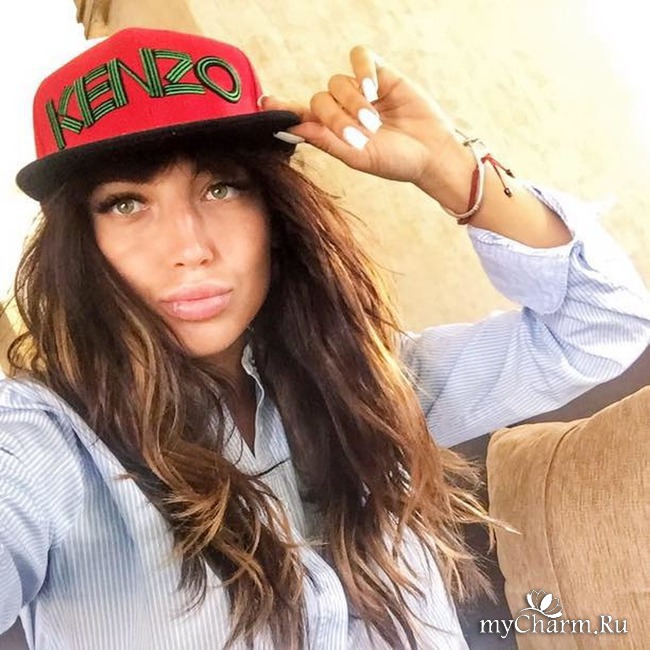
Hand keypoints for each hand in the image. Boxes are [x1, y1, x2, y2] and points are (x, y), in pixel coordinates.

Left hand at [261, 46, 474, 205]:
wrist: (432, 153)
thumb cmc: (396, 162)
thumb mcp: (358, 157)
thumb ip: (326, 141)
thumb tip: (293, 127)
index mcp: (333, 133)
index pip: (301, 116)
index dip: (283, 109)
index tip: (264, 103)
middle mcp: (342, 110)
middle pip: (319, 99)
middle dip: (336, 117)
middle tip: (360, 134)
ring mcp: (360, 91)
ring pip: (338, 82)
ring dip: (354, 102)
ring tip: (375, 121)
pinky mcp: (380, 74)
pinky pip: (359, 58)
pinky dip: (363, 71)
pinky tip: (374, 89)